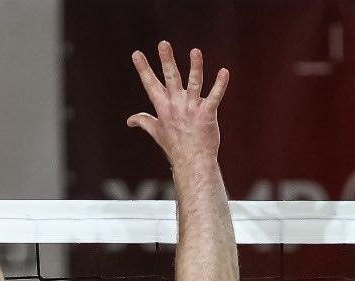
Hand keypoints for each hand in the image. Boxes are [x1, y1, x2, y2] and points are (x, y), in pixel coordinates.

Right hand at [127, 42, 228, 165]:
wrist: (192, 163)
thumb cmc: (176, 147)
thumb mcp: (157, 132)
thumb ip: (144, 121)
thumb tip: (130, 120)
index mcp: (163, 108)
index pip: (151, 84)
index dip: (144, 69)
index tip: (136, 54)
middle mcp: (176, 106)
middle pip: (171, 79)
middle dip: (167, 61)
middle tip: (163, 44)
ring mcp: (192, 109)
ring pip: (194, 84)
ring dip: (195, 67)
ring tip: (195, 51)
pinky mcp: (207, 114)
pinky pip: (214, 97)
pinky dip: (220, 85)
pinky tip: (224, 72)